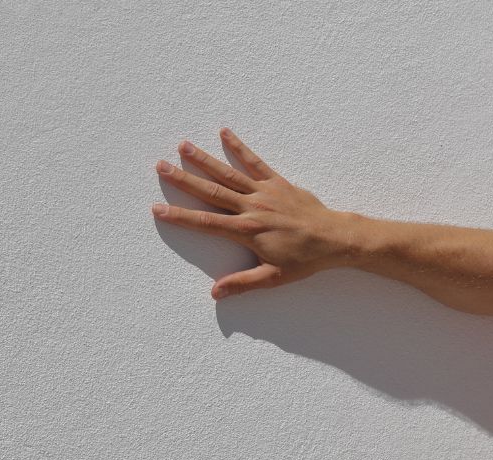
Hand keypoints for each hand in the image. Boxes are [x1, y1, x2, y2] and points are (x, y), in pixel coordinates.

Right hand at [151, 128, 358, 299]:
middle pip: (210, 192)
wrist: (334, 238)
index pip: (206, 223)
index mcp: (247, 231)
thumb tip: (215, 293)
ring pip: (228, 173)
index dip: (180, 217)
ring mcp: (264, 192)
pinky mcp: (277, 182)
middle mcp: (252, 208)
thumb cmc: (304, 260)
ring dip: (204, 160)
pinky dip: (239, 147)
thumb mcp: (273, 277)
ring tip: (183, 146)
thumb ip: (243, 283)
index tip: (158, 209)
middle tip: (160, 167)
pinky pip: (255, 162)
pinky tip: (225, 133)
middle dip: (183, 180)